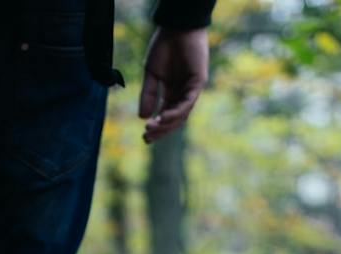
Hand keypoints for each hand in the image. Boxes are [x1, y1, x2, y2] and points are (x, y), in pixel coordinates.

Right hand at [139, 26, 207, 143]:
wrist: (176, 28)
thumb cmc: (164, 47)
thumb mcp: (151, 74)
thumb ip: (148, 94)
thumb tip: (143, 116)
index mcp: (172, 91)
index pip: (165, 114)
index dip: (156, 127)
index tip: (144, 137)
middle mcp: (183, 93)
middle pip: (174, 118)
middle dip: (161, 130)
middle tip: (146, 138)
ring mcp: (191, 89)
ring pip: (182, 113)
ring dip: (167, 123)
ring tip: (152, 128)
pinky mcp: (198, 82)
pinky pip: (188, 101)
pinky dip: (177, 111)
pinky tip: (164, 117)